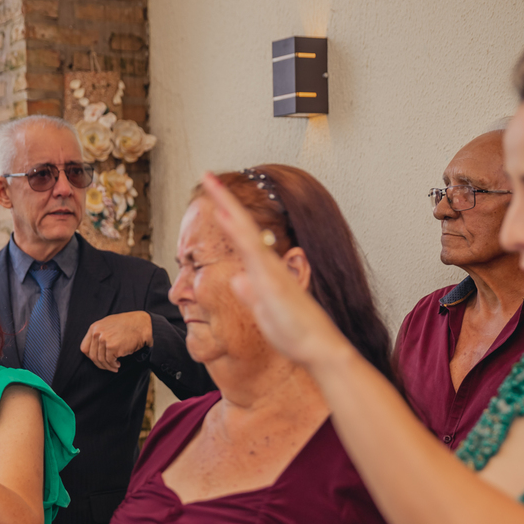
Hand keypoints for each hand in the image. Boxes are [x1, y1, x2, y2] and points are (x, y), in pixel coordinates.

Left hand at [79, 311, 151, 371]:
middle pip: (92, 356)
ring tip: (115, 366)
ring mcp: (104, 340)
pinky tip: (118, 364)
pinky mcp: (112, 347)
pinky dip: (113, 365)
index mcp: (94, 328)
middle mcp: (97, 333)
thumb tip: (94, 348)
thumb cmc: (128, 325)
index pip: (84, 348)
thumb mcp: (108, 324)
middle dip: (100, 364)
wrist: (142, 324)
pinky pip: (109, 361)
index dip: (91, 356)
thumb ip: (99, 334)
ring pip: (101, 360)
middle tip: (107, 367)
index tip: (98, 360)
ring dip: (108, 366)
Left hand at [200, 172, 349, 370]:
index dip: (226, 216)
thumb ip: (250, 294)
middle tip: (206, 175)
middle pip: (241, 225)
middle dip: (223, 199)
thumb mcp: (263, 311)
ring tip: (212, 185)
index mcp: (263, 272)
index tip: (212, 196)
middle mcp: (267, 265)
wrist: (317, 348)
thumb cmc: (294, 332)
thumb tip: (238, 281)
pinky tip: (227, 219)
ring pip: (246, 232)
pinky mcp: (272, 282)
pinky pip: (252, 253)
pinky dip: (239, 233)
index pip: (240, 237)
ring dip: (229, 207)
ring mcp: (270, 271)